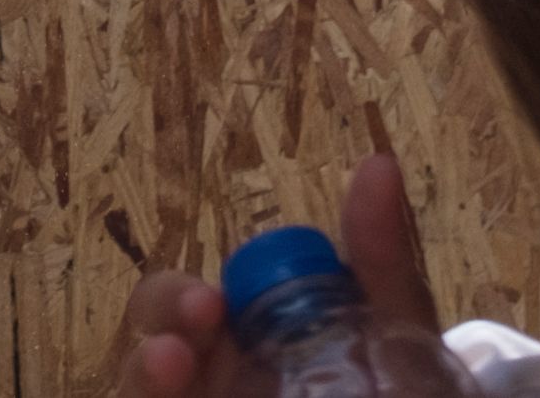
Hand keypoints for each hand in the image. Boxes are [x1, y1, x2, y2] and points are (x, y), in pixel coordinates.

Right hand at [114, 154, 436, 396]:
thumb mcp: (403, 353)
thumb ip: (383, 268)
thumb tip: (378, 164)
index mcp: (254, 354)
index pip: (190, 308)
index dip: (187, 298)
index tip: (215, 303)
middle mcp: (216, 389)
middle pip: (148, 347)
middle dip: (153, 335)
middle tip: (189, 336)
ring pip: (137, 392)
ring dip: (141, 376)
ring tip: (168, 369)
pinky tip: (174, 393)